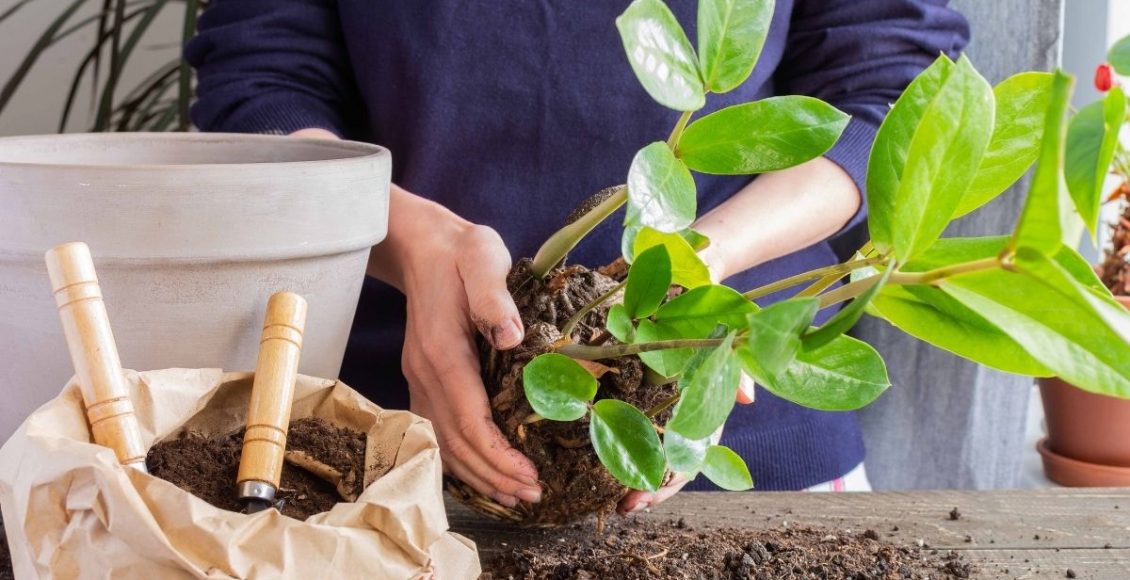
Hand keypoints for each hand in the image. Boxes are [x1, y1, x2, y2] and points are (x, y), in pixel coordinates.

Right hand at [375, 188, 540, 507]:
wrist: (424, 244)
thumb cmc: (462, 252)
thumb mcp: (483, 258)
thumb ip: (495, 297)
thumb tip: (513, 336)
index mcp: (443, 352)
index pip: (469, 420)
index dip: (498, 456)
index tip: (530, 476)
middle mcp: (425, 372)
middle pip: (454, 443)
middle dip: (492, 476)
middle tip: (532, 496)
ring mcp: (420, 377)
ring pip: (442, 443)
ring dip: (477, 474)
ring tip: (513, 494)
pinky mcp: (424, 377)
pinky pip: (438, 430)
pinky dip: (461, 458)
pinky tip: (484, 470)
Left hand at [617, 250, 753, 514]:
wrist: (698, 267)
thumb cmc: (713, 297)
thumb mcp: (727, 325)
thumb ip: (736, 363)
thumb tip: (747, 397)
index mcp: (706, 395)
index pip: (694, 452)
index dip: (670, 479)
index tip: (643, 497)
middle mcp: (687, 400)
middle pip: (672, 460)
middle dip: (650, 487)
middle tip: (623, 509)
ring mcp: (667, 393)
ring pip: (655, 447)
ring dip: (636, 472)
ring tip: (612, 499)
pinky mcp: (647, 379)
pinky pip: (636, 416)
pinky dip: (623, 440)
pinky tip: (602, 456)